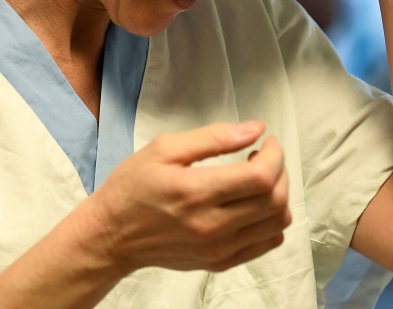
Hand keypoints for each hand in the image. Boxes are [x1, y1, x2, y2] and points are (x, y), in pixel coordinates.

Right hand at [84, 121, 291, 273]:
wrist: (112, 234)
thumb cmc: (133, 187)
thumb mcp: (164, 148)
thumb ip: (213, 137)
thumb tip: (254, 129)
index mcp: (196, 193)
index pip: (260, 177)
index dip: (275, 155)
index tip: (267, 141)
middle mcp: (211, 226)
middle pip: (274, 200)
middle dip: (280, 171)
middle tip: (264, 156)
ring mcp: (218, 249)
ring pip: (276, 223)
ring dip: (279, 195)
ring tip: (258, 179)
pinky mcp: (220, 262)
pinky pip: (266, 244)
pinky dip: (271, 220)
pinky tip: (253, 203)